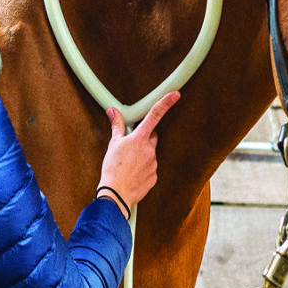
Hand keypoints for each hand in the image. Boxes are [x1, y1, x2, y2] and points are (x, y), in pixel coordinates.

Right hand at [97, 91, 179, 213]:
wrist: (116, 193)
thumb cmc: (112, 168)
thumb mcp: (113, 144)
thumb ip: (117, 126)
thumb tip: (112, 111)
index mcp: (139, 138)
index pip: (154, 115)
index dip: (166, 103)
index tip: (175, 94)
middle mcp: (150, 149)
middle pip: (152, 136)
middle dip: (144, 138)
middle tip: (131, 146)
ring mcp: (154, 163)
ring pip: (150, 154)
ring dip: (142, 155)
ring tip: (128, 164)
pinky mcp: (155, 176)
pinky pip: (151, 168)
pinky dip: (143, 169)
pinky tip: (133, 173)